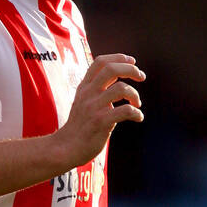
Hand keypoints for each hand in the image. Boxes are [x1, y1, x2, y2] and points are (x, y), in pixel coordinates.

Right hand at [56, 54, 144, 168]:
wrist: (65, 148)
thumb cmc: (79, 127)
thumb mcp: (83, 102)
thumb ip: (97, 90)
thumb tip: (118, 81)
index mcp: (84, 87)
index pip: (100, 62)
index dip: (119, 58)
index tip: (132, 62)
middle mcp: (88, 94)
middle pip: (111, 69)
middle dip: (131, 70)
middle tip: (141, 77)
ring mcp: (93, 108)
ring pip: (121, 89)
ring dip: (135, 95)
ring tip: (136, 104)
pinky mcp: (100, 122)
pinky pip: (125, 111)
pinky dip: (136, 113)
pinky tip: (138, 117)